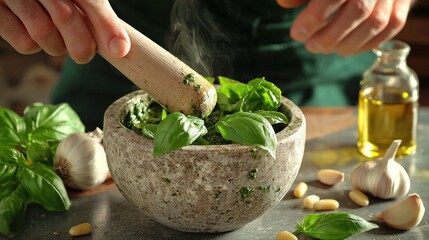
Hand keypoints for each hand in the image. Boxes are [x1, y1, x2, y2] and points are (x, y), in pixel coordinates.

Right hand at [0, 0, 129, 63]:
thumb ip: (91, 8)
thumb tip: (117, 45)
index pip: (91, 0)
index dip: (106, 26)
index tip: (119, 50)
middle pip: (66, 17)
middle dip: (82, 44)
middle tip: (85, 54)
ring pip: (44, 34)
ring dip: (56, 46)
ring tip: (56, 38)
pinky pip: (24, 42)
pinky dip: (34, 45)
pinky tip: (32, 32)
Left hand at [278, 0, 412, 54]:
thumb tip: (285, 4)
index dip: (314, 18)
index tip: (297, 34)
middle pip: (357, 11)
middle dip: (330, 36)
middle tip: (311, 46)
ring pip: (375, 22)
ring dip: (347, 43)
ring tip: (326, 48)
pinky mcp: (403, 3)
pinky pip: (391, 27)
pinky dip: (368, 44)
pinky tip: (346, 49)